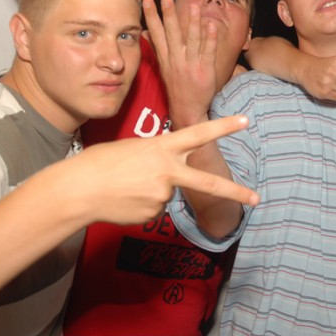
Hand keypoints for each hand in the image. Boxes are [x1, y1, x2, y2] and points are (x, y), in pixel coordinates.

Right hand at [64, 115, 258, 224]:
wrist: (79, 190)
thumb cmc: (100, 163)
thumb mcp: (132, 148)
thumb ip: (157, 157)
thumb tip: (168, 177)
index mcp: (162, 147)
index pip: (199, 134)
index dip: (223, 127)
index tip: (245, 121)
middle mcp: (167, 171)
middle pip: (207, 182)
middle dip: (235, 192)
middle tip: (257, 199)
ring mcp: (162, 194)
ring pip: (168, 193)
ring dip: (151, 190)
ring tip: (126, 186)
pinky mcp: (153, 214)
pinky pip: (155, 207)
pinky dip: (142, 204)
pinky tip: (125, 199)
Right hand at [143, 0, 216, 127]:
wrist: (188, 110)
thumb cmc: (177, 87)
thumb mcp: (162, 67)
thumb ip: (156, 48)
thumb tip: (145, 32)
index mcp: (165, 58)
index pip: (156, 34)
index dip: (152, 17)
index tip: (147, 0)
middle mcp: (176, 60)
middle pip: (172, 34)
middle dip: (168, 15)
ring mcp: (191, 65)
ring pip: (192, 40)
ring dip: (192, 22)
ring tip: (193, 5)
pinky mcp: (206, 70)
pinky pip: (208, 52)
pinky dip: (210, 38)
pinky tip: (211, 25)